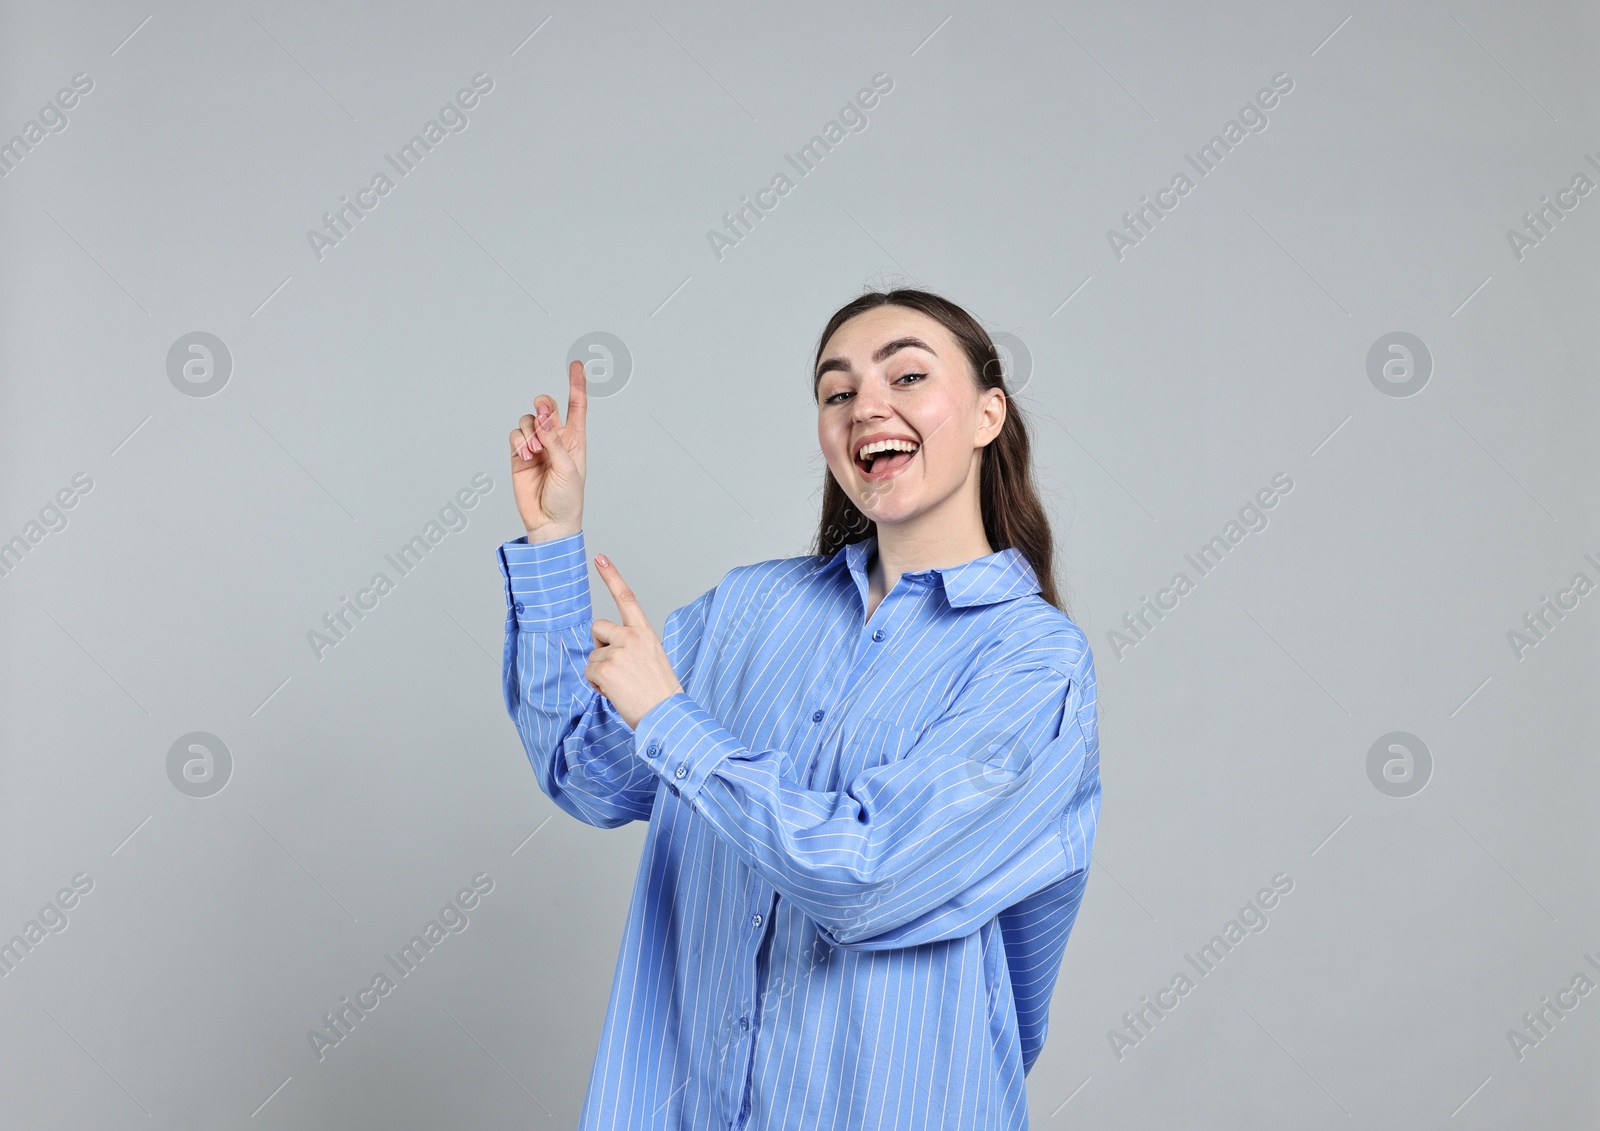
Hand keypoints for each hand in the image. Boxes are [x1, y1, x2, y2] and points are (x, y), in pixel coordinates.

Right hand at [510, 360, 586, 539]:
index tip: (576, 365)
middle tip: (542, 417)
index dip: (576, 384)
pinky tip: (525, 455)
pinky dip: (519, 441)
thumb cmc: (567, 499)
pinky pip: (515, 435)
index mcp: (575, 439)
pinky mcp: (519, 455)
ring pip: (528, 420)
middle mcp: (555, 438)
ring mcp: (536, 446)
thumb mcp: (567, 468)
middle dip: (543, 406)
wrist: (549, 522)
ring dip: (529, 431)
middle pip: (546, 407)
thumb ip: (554, 441)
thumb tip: (542, 417)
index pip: (576, 406)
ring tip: (534, 452)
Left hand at [586, 554, 685, 729]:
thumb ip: (630, 645)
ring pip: (592, 654)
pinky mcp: (605, 668)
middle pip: (597, 628)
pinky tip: (615, 692)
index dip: (612, 576)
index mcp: (645, 632)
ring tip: (622, 684)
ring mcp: (618, 651)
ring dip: (600, 671)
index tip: (600, 558)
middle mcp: (632, 637)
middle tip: (619, 668)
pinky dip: (597, 685)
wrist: (666, 715)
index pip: (627, 598)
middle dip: (600, 647)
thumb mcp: (651, 658)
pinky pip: (589, 672)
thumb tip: (603, 649)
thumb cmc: (658, 691)